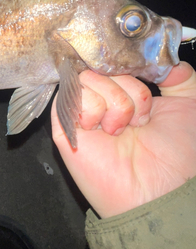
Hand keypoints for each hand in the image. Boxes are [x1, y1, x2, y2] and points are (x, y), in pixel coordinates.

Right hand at [51, 61, 195, 217]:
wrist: (164, 192)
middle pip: (103, 65)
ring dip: (118, 102)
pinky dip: (98, 111)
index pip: (115, 59)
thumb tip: (161, 55)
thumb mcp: (189, 105)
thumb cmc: (179, 156)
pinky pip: (77, 95)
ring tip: (124, 129)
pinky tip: (107, 133)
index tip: (146, 75)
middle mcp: (100, 100)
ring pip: (90, 77)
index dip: (129, 62)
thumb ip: (178, 75)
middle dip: (131, 88)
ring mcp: (81, 111)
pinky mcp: (65, 125)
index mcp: (124, 93)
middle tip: (141, 118)